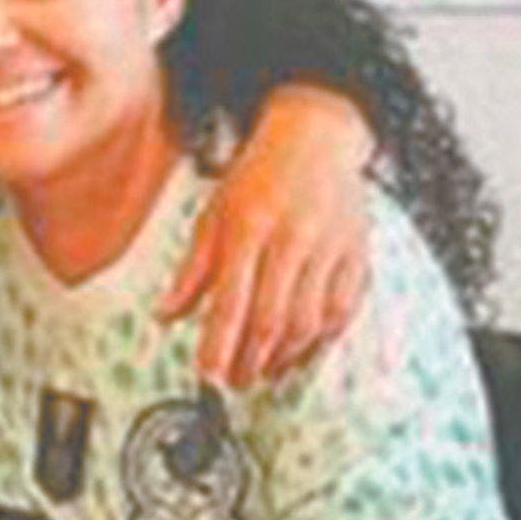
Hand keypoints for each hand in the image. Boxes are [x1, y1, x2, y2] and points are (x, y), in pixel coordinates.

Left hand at [159, 86, 373, 386]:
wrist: (315, 137)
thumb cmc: (258, 177)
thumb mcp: (214, 213)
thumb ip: (192, 269)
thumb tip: (164, 316)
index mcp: (249, 226)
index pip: (232, 300)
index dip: (219, 344)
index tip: (208, 374)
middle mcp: (292, 238)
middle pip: (271, 318)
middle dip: (250, 360)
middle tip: (234, 382)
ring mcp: (329, 248)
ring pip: (308, 321)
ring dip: (283, 357)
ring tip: (262, 371)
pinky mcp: (356, 254)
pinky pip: (342, 311)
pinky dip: (321, 340)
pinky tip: (300, 351)